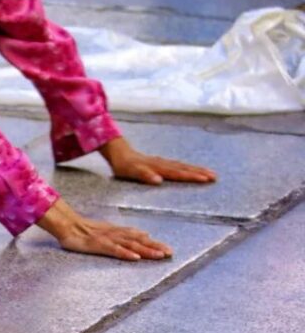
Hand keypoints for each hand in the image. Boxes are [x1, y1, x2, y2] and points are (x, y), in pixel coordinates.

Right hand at [37, 198, 171, 260]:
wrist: (66, 224)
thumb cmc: (83, 231)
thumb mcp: (106, 231)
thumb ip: (123, 234)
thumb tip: (143, 235)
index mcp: (117, 231)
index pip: (139, 237)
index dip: (154, 243)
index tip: (168, 249)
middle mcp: (115, 234)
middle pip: (138, 241)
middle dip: (155, 247)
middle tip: (170, 254)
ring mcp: (107, 239)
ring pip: (130, 245)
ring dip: (146, 250)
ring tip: (159, 256)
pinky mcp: (97, 245)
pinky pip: (113, 250)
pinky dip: (125, 253)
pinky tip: (135, 257)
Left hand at [99, 136, 216, 184]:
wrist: (118, 152)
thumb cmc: (123, 165)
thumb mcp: (130, 171)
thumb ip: (144, 175)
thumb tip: (158, 180)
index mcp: (157, 167)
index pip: (177, 173)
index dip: (191, 176)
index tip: (204, 180)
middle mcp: (163, 164)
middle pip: (184, 168)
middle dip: (200, 173)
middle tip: (215, 177)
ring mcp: (162, 162)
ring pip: (183, 166)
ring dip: (197, 170)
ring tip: (211, 174)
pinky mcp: (160, 162)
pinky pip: (178, 165)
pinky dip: (188, 167)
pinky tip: (193, 169)